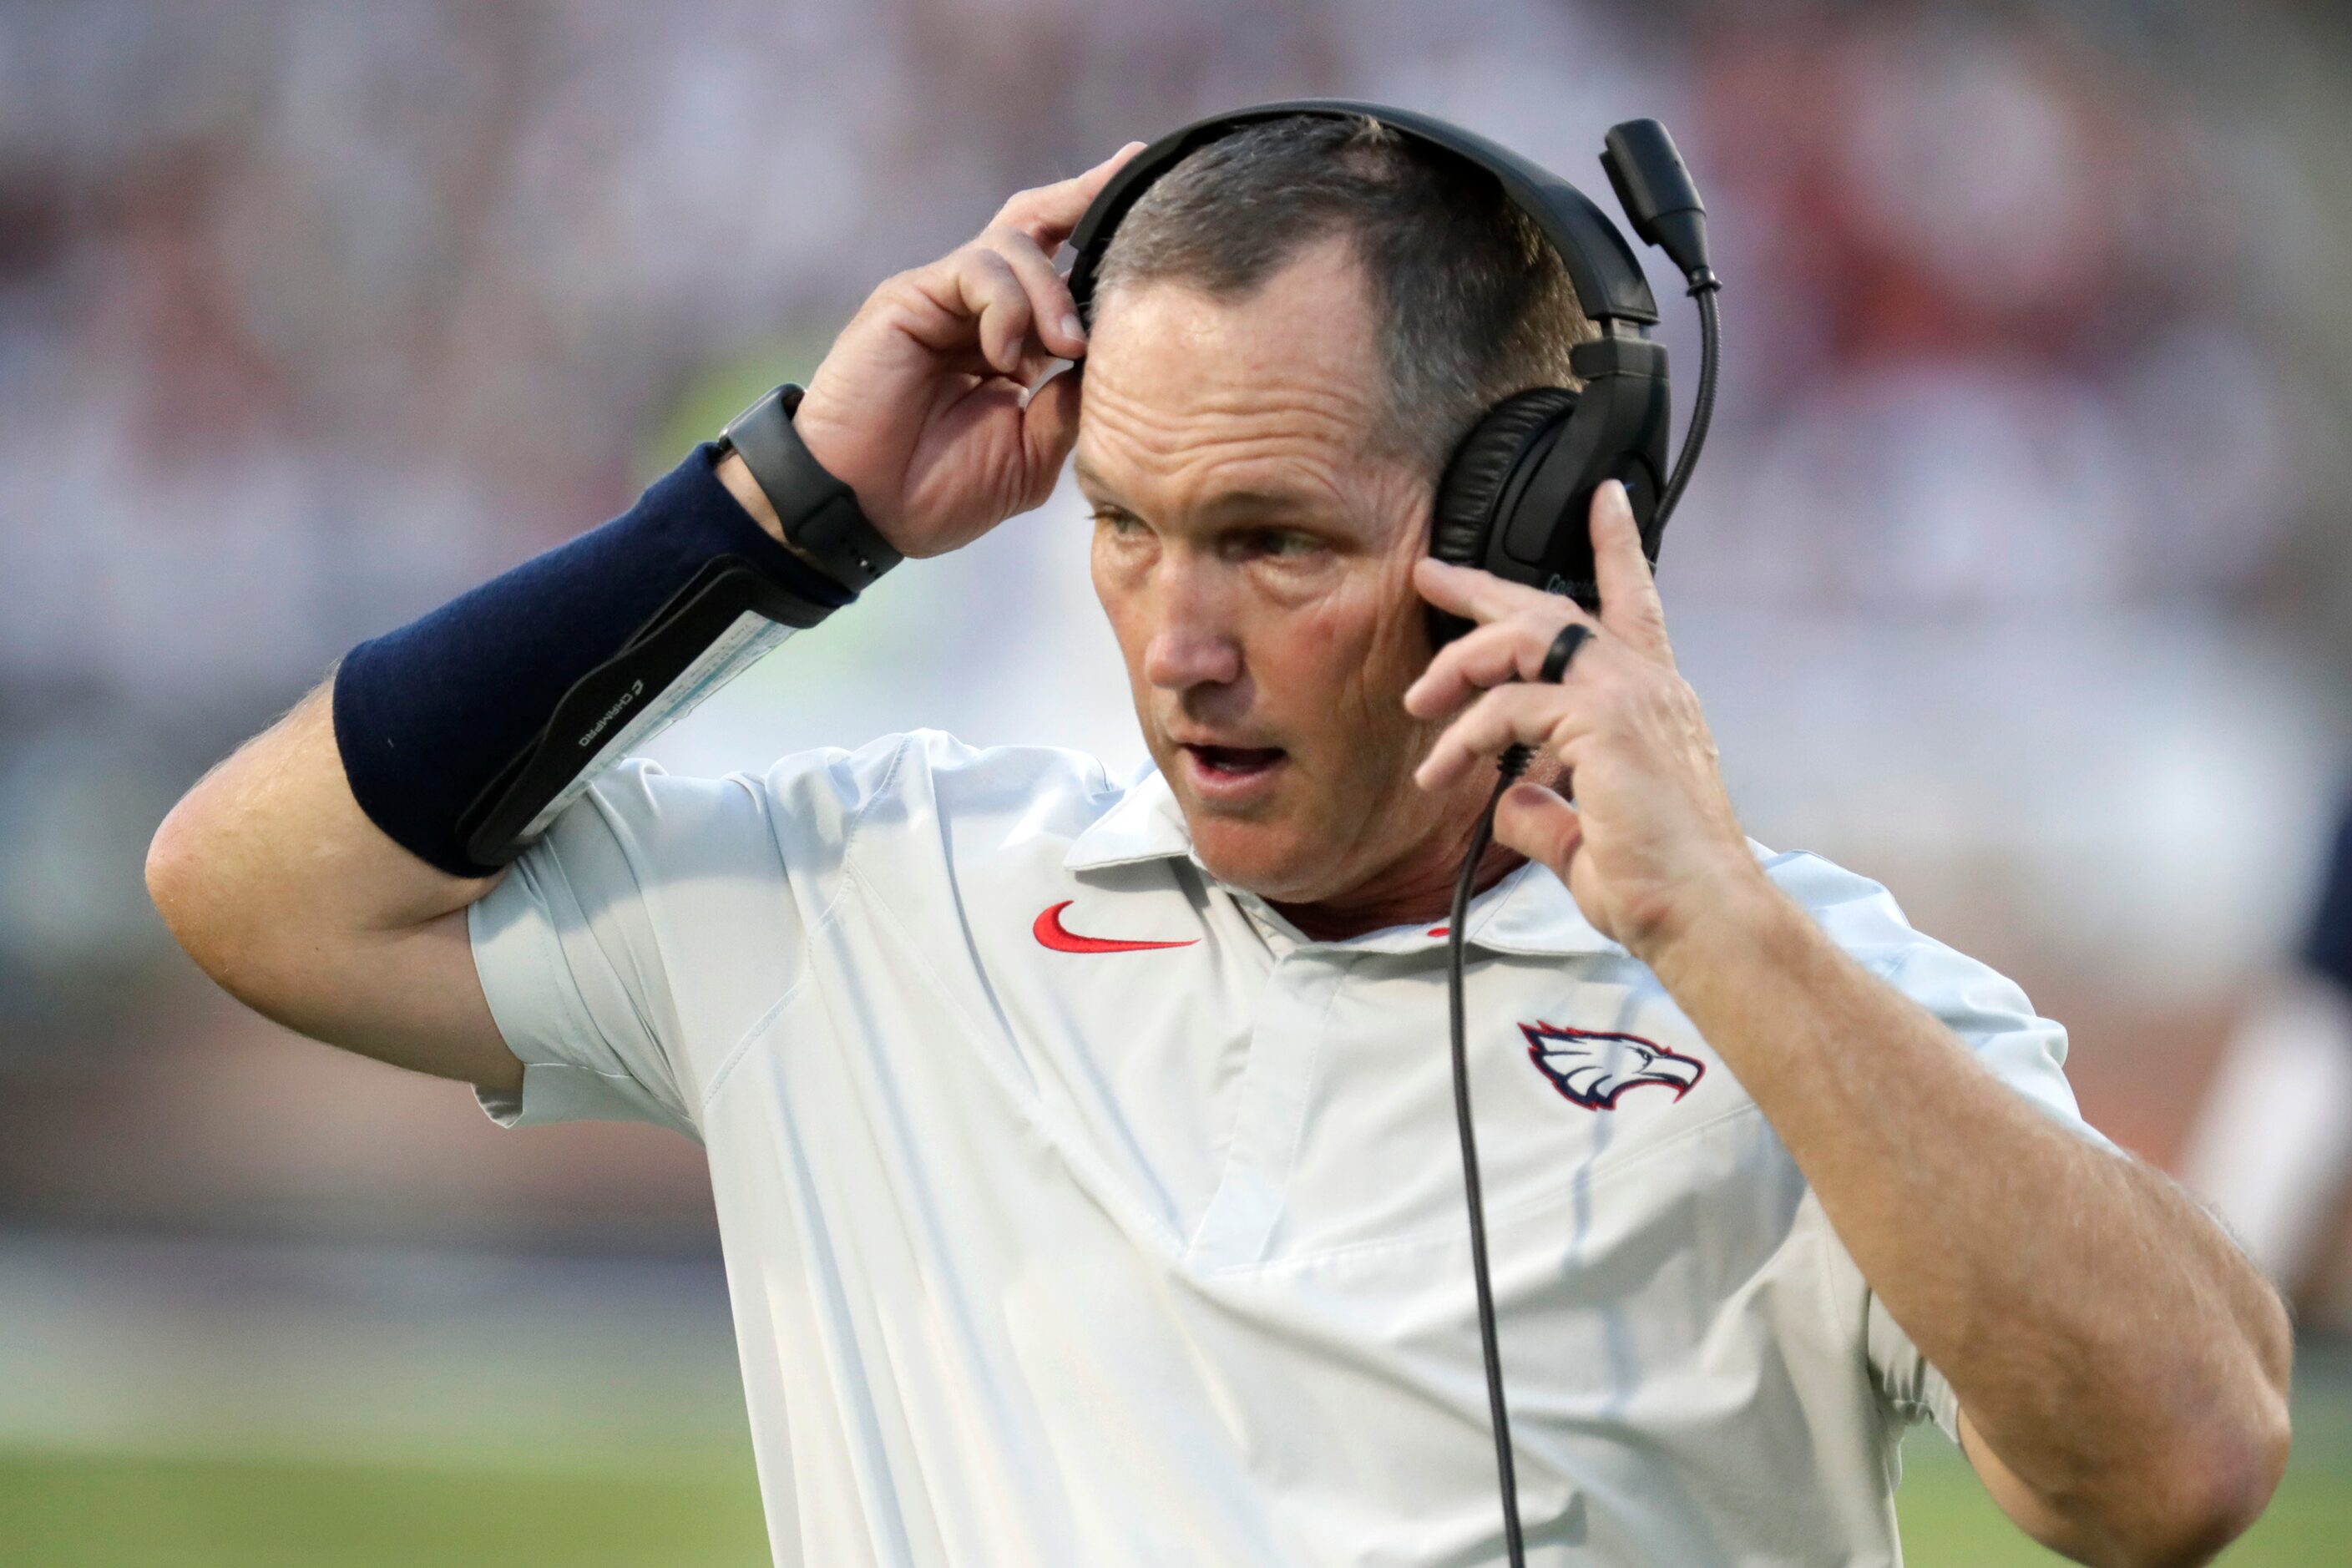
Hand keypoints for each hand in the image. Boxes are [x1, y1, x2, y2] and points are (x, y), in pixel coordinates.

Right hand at [784, 144, 1144, 558]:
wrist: (863, 510)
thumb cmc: (937, 491)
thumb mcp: (1032, 454)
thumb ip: (1070, 403)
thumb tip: (1111, 355)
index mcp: (1009, 341)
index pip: (1062, 270)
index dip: (1103, 239)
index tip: (1156, 208)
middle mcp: (978, 309)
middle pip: (1036, 222)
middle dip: (1086, 194)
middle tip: (1132, 169)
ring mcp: (942, 298)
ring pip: (1016, 243)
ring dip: (1053, 293)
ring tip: (1063, 349)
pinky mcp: (909, 297)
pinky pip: (977, 269)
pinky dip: (1008, 308)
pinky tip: (1006, 360)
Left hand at [1405, 480, 1770, 960]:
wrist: (1700, 916)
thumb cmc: (1657, 886)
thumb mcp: (1583, 837)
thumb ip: (1542, 809)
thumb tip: (1505, 799)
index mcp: (1653, 701)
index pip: (1635, 604)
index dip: (1617, 546)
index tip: (1605, 500)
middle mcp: (1647, 683)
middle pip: (1554, 606)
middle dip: (1485, 587)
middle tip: (1431, 574)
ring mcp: (1628, 695)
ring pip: (1523, 637)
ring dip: (1459, 663)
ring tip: (1417, 702)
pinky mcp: (1603, 721)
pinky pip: (1509, 703)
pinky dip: (1466, 734)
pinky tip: (1444, 771)